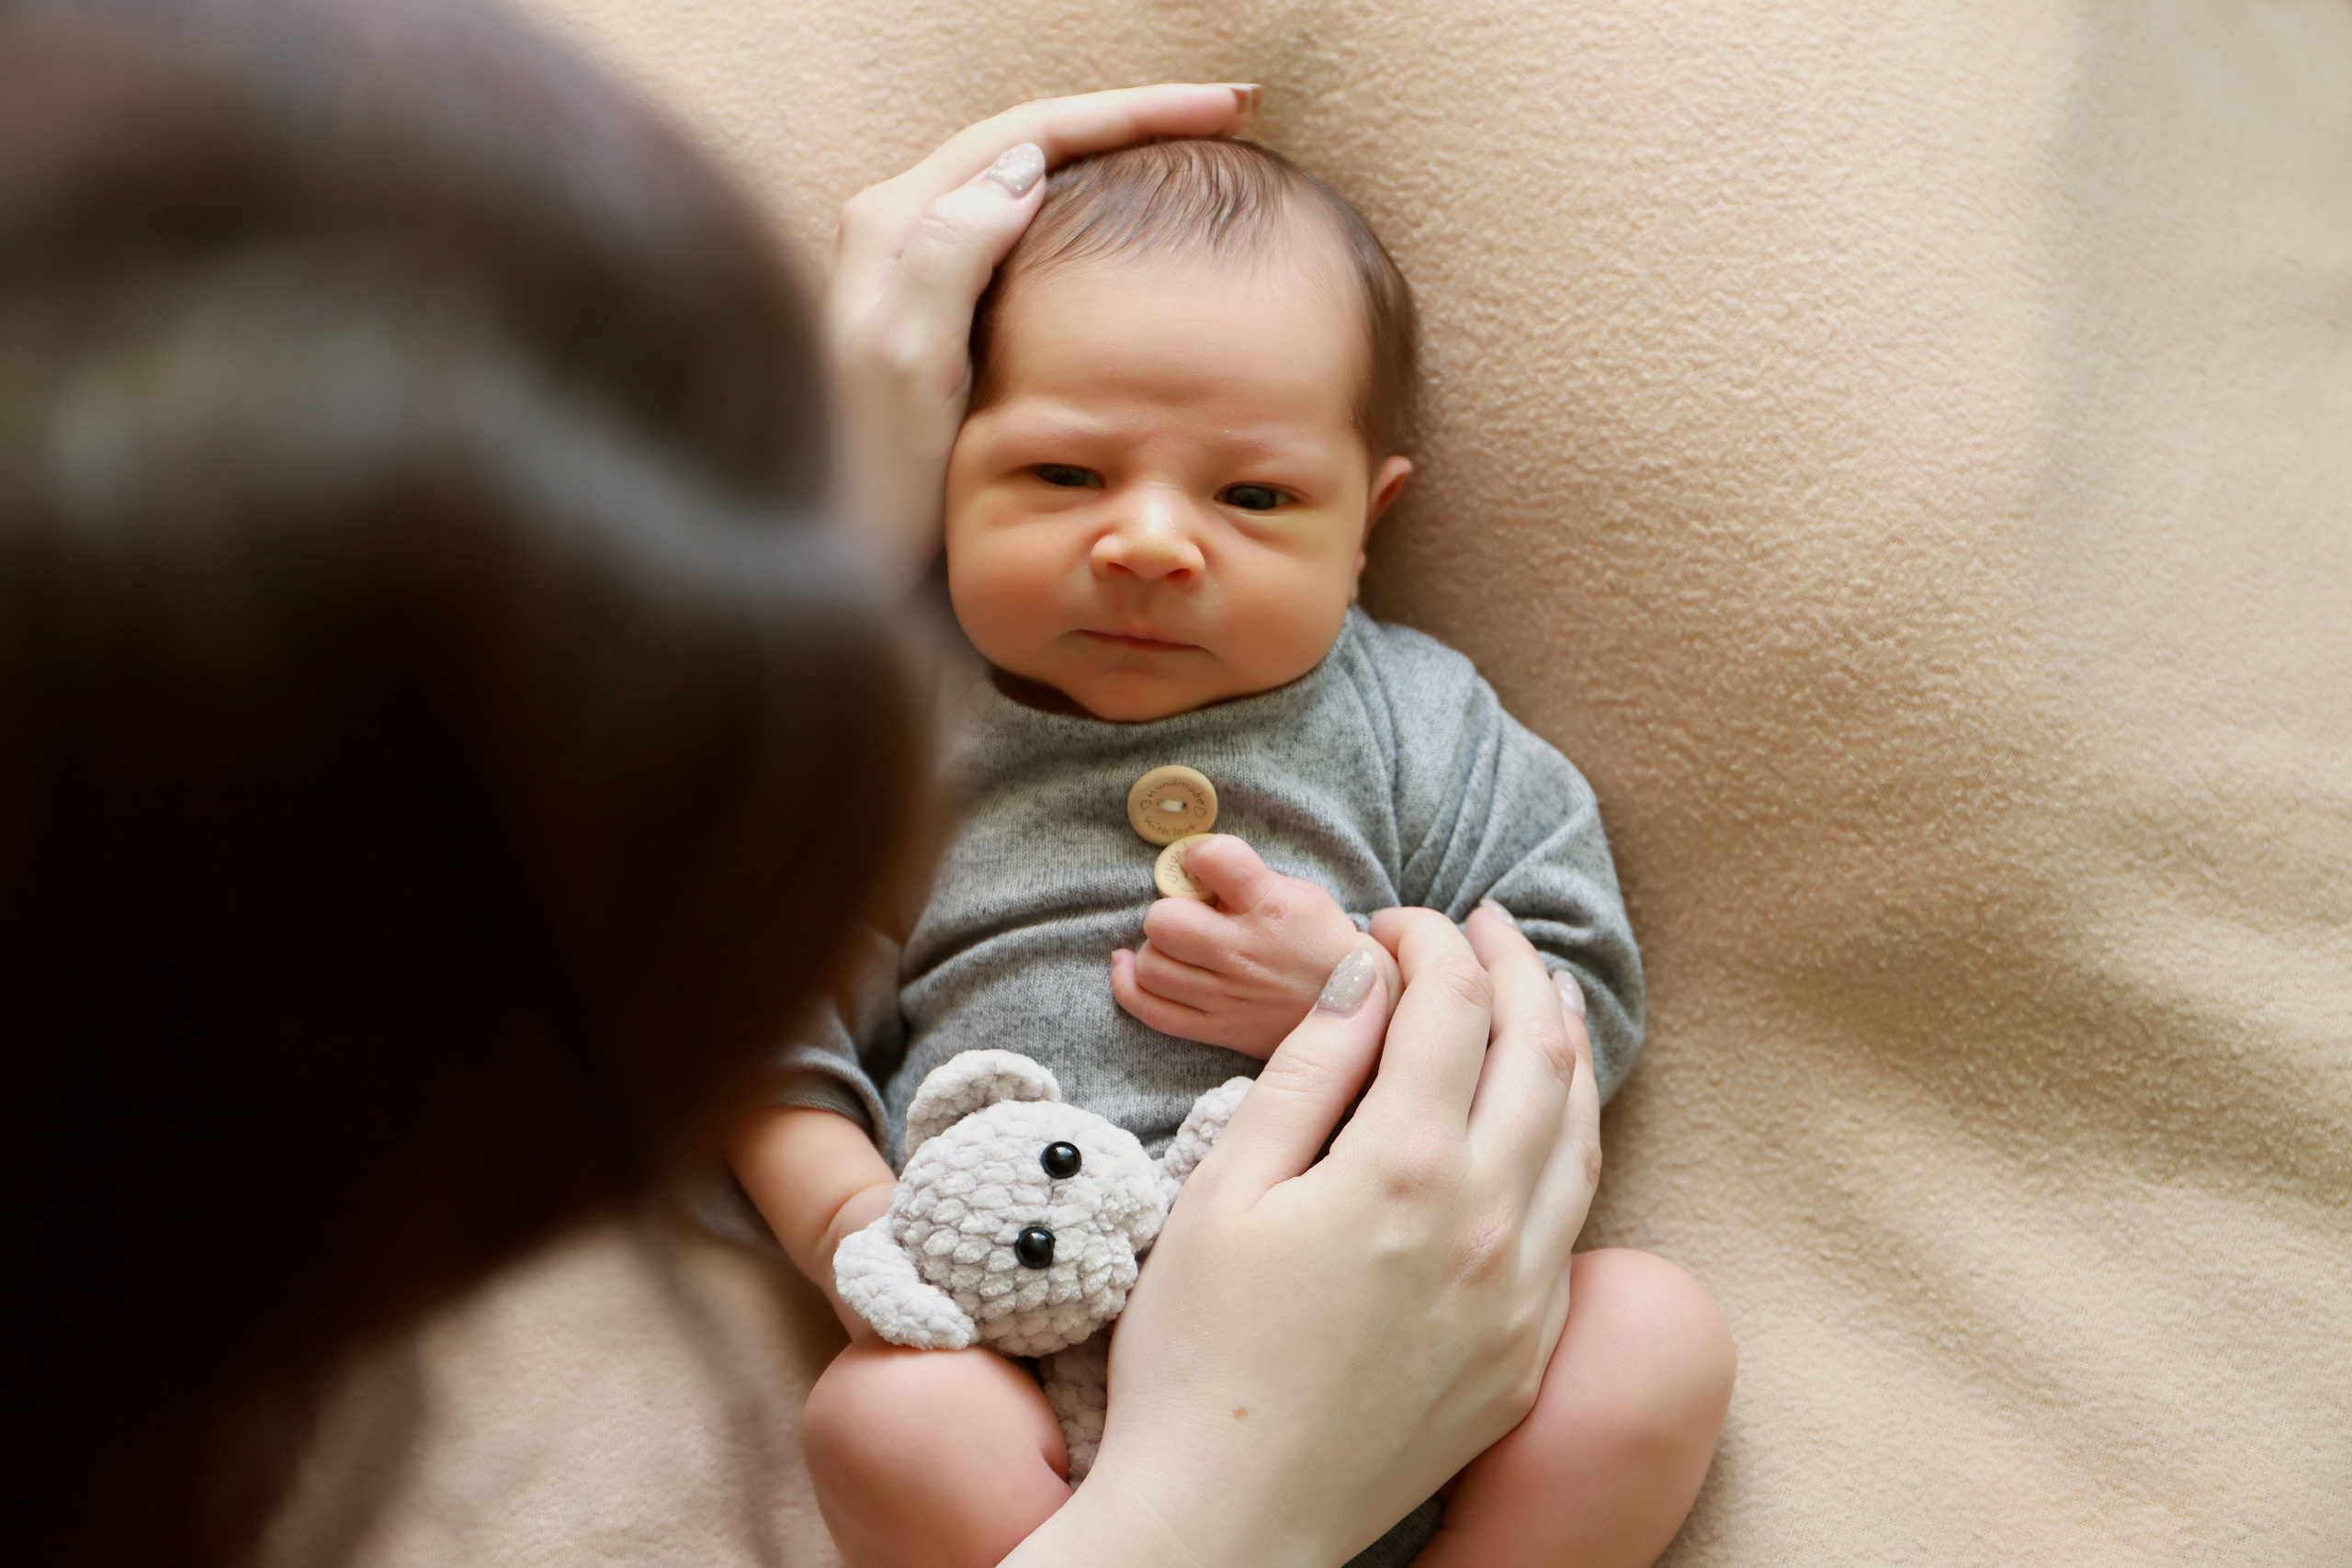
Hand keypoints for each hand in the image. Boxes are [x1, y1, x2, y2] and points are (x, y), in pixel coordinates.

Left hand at [825, 85, 1258, 584]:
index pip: (1034, 132)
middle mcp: (904, 231)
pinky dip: (1089, 215)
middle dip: (1136, 120)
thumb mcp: (908, 366)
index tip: (1229, 110)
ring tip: (1198, 156)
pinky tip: (1136, 233)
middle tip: (1235, 116)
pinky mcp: (939, 318)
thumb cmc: (864, 480)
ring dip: (1115, 158)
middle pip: (1038, 139)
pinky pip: (1025, 235)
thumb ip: (951, 254)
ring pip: (1033, 182)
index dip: (1135, 113)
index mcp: (898, 224)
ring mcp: (920, 272)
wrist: (825, 559)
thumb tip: (1027, 166)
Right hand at [1006, 905, 1602, 1567]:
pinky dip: (1571, 1138)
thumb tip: (1366, 972)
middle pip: (1537, 1052)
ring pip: (1580, 1130)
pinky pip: (1576, 1216)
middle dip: (1513, 968)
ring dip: (1562, 1044)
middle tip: (1482, 925)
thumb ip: (1309, 1071)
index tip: (1398, 921)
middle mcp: (1488, 1222)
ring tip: (1537, 994)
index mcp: (1403, 1169)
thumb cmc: (1198, 1356)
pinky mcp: (1531, 1351)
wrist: (1230, 1521)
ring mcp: (1524, 1293)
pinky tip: (1546, 1118)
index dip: (1429, 942)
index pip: (1450, 1008)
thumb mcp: (1225, 1191)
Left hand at [1110, 834, 1395, 1056]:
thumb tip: (1192, 871)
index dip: (1198, 855)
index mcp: (1269, 908)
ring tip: (1178, 946)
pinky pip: (1151, 1010)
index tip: (1201, 865)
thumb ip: (1247, 879)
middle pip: (1163, 920)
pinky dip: (1130, 985)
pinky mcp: (1216, 1029)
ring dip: (1156, 949)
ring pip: (1151, 965)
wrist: (1355, 1009)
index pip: (1214, 859)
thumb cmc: (1321, 942)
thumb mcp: (1300, 894)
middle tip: (1191, 916)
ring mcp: (1227, 996)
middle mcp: (1243, 953)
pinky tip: (1131, 967)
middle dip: (1169, 911)